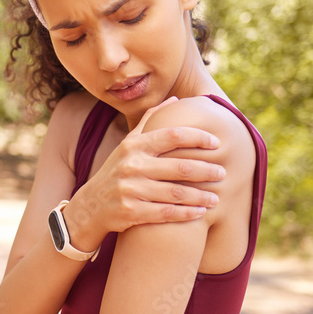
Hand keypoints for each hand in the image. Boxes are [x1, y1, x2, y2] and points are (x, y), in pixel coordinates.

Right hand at [64, 97, 224, 248]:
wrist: (89, 206)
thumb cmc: (116, 172)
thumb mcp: (128, 145)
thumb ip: (150, 122)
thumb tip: (175, 99)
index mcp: (134, 145)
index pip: (173, 136)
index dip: (198, 138)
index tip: (217, 143)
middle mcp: (131, 165)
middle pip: (180, 166)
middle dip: (207, 170)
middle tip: (223, 172)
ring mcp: (130, 189)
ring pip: (177, 193)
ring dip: (201, 196)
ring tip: (217, 197)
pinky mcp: (131, 212)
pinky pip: (166, 213)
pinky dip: (187, 214)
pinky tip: (201, 213)